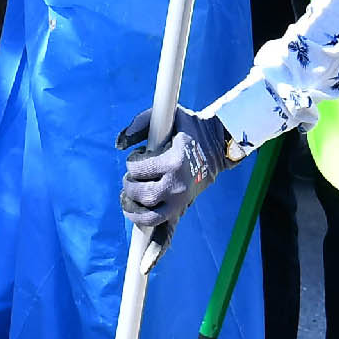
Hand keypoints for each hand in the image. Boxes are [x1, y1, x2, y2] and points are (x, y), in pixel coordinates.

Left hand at [118, 106, 231, 240]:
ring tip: (127, 196)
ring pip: (149, 215)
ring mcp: (181, 199)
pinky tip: (133, 211)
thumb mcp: (169, 116)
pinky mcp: (182, 206)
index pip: (139, 169)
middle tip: (131, 177)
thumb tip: (119, 144)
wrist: (219, 145)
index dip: (131, 162)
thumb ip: (140, 123)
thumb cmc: (191, 128)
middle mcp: (178, 184)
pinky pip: (159, 222)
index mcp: (174, 161)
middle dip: (129, 185)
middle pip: (142, 194)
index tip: (136, 156)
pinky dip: (142, 221)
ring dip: (132, 207)